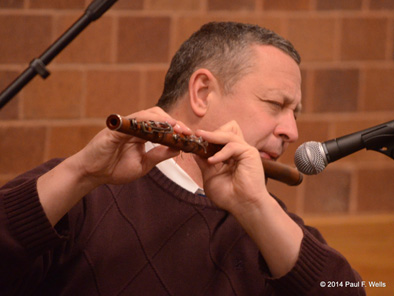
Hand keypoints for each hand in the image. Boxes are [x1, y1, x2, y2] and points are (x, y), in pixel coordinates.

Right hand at [73, 107, 189, 186]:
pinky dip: (147, 121)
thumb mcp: (143, 165)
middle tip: (186, 131)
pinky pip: (133, 121)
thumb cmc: (114, 170)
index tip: (190, 135)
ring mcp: (124, 126)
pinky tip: (159, 127)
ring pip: (147, 114)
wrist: (92, 175)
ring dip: (164, 120)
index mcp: (140, 135)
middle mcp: (133, 127)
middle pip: (156, 115)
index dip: (175, 128)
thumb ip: (159, 155)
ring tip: (177, 127)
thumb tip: (178, 148)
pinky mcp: (115, 129)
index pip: (161, 125)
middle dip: (173, 122)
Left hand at [194, 121, 268, 215]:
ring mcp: (244, 150)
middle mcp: (238, 150)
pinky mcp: (249, 152)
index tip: (192, 138)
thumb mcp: (210, 176)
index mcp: (230, 155)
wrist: (243, 206)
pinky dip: (220, 153)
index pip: (220, 137)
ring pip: (228, 134)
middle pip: (226, 129)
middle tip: (196, 135)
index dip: (207, 136)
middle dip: (210, 133)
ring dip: (212, 136)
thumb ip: (204, 163)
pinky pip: (232, 145)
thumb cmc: (229, 196)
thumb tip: (194, 151)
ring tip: (199, 138)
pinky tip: (212, 161)